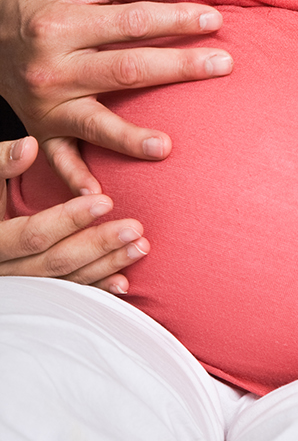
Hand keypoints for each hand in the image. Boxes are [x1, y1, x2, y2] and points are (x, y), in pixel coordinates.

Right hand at [0, 0, 231, 193]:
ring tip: (166, 148)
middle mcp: (53, 66)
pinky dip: (75, 179)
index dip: (176, 19)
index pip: (133, 21)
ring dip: (129, 138)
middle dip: (178, 67)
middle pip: (125, 69)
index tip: (215, 19)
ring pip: (93, 123)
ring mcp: (46, 103)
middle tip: (223, 65)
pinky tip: (100, 195)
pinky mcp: (40, 130)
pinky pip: (58, 159)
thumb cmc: (49, 1)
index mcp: (65, 23)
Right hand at [0, 135, 148, 290]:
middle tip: (135, 227)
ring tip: (140, 246)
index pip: (35, 234)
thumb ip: (3, 162)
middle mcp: (7, 268)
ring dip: (106, 265)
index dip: (70, 219)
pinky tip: (124, 281)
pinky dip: (97, 288)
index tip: (106, 201)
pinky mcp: (38, 288)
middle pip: (56, 260)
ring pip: (67, 280)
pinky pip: (69, 293)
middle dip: (98, 244)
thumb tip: (29, 146)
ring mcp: (23, 282)